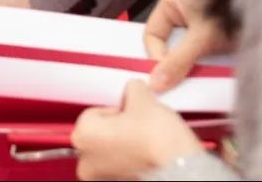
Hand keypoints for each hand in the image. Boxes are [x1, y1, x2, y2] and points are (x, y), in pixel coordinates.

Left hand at [71, 80, 204, 179]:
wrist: (179, 168)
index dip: (117, 108)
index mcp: (82, 135)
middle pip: (99, 133)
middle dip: (119, 126)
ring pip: (110, 151)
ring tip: (147, 138)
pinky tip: (147, 154)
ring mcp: (102, 177)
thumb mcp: (143, 98)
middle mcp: (85, 161)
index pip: (94, 112)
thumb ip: (132, 89)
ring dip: (125, 143)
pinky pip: (120, 166)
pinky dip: (131, 159)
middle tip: (140, 123)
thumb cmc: (157, 139)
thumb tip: (133, 89)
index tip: (131, 110)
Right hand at [143, 0, 234, 91]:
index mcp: (172, 0)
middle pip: (169, 44)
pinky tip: (210, 75)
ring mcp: (199, 22)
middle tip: (179, 83)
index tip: (166, 77)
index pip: (152, 34)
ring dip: (191, 66)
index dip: (157, 57)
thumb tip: (154, 85)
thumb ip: (178, 61)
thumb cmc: (232, 13)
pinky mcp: (215, 34)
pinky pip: (201, 53)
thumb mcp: (202, 37)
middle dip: (175, 63)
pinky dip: (205, 65)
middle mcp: (183, 10)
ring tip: (197, 80)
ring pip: (185, 51)